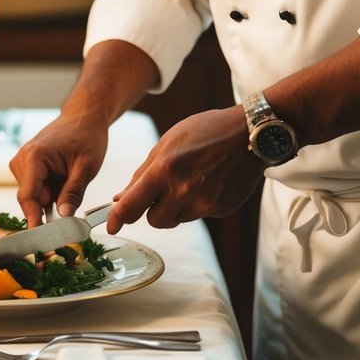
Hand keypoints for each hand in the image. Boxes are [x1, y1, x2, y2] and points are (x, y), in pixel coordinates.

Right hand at [9, 112, 109, 226]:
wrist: (83, 116)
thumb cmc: (87, 136)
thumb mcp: (86, 167)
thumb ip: (73, 193)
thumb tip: (64, 217)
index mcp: (34, 157)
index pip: (28, 197)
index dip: (34, 220)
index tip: (40, 240)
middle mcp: (22, 159)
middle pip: (30, 199)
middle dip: (49, 208)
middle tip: (71, 209)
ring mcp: (22, 162)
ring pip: (33, 196)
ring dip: (51, 197)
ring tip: (70, 180)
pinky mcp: (26, 166)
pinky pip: (36, 189)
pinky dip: (50, 191)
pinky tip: (63, 180)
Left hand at [107, 106, 262, 231]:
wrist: (249, 134)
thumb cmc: (205, 132)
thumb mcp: (167, 142)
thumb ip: (142, 173)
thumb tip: (120, 198)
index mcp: (165, 169)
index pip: (131, 206)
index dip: (117, 219)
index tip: (110, 227)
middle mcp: (184, 190)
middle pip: (154, 221)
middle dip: (151, 210)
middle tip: (160, 191)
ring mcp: (204, 203)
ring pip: (176, 219)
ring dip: (175, 207)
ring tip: (189, 179)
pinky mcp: (220, 210)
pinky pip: (198, 214)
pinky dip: (196, 203)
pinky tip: (207, 181)